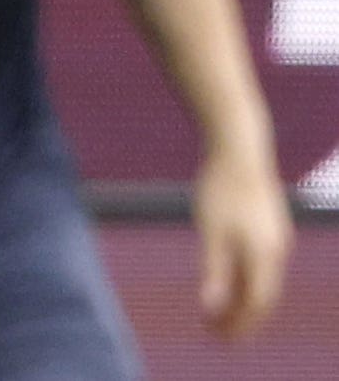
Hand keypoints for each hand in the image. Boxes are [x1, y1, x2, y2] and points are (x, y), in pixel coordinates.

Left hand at [193, 146, 290, 337]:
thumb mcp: (211, 232)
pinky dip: (245, 282)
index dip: (239, 325)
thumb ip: (213, 270)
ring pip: (263, 282)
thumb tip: (212, 307)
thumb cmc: (221, 188)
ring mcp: (277, 240)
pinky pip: (262, 266)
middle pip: (263, 297)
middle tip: (216, 335)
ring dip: (242, 301)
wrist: (240, 149)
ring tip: (218, 314)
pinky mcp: (271, 229)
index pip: (256, 304)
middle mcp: (277, 252)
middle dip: (241, 319)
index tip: (218, 339)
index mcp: (265, 255)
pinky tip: (227, 282)